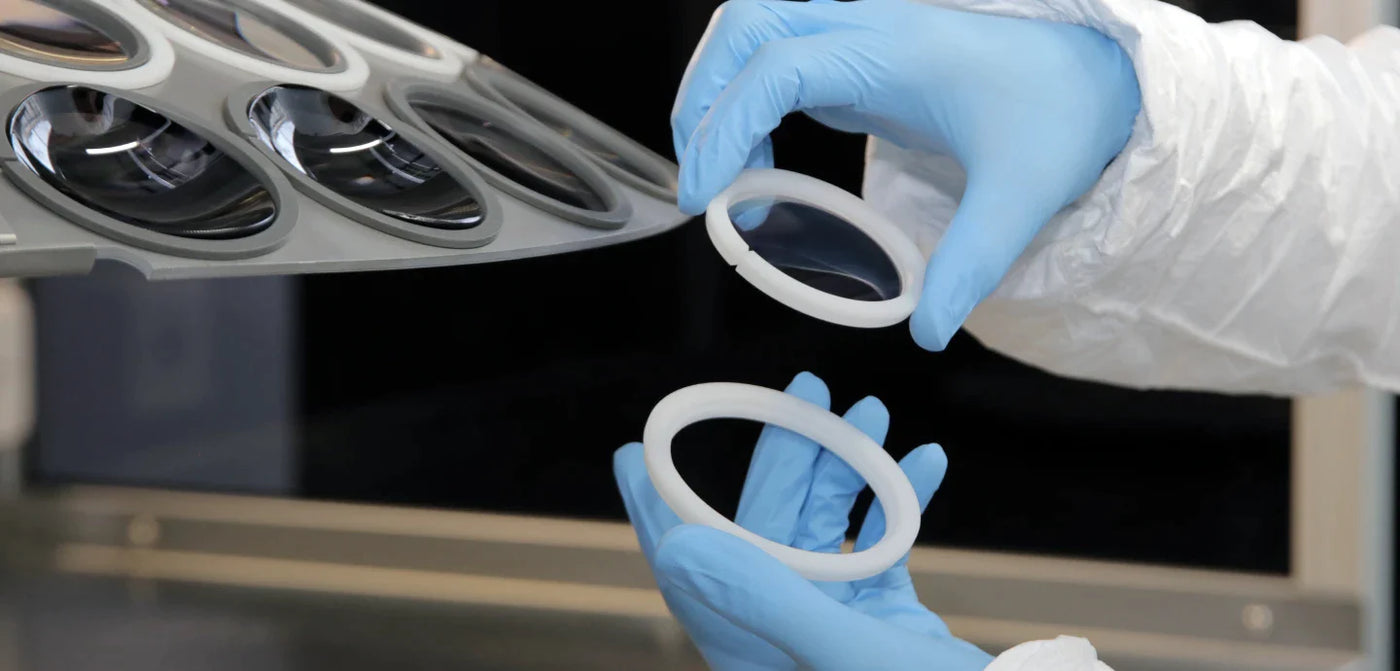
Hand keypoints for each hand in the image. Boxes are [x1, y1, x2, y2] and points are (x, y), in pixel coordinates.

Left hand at [614, 372, 992, 669]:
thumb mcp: (842, 654)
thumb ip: (763, 599)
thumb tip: (677, 544)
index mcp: (754, 644)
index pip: (689, 569)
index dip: (658, 509)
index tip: (634, 453)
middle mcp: (785, 630)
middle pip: (765, 526)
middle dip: (787, 453)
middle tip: (811, 387)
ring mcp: (835, 622)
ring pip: (825, 525)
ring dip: (851, 465)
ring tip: (876, 412)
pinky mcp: (883, 618)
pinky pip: (881, 544)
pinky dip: (902, 501)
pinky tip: (928, 462)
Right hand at [671, 0, 1139, 350]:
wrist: (1101, 74)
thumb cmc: (1063, 115)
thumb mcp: (1021, 197)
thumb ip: (970, 264)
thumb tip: (930, 332)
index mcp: (897, 50)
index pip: (780, 66)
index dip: (727, 124)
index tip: (706, 193)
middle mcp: (870, 25)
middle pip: (746, 24)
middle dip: (703, 96)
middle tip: (700, 180)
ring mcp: (863, 34)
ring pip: (755, 30)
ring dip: (719, 92)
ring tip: (724, 176)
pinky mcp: (862, 53)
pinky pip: (781, 59)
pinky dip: (750, 104)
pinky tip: (764, 165)